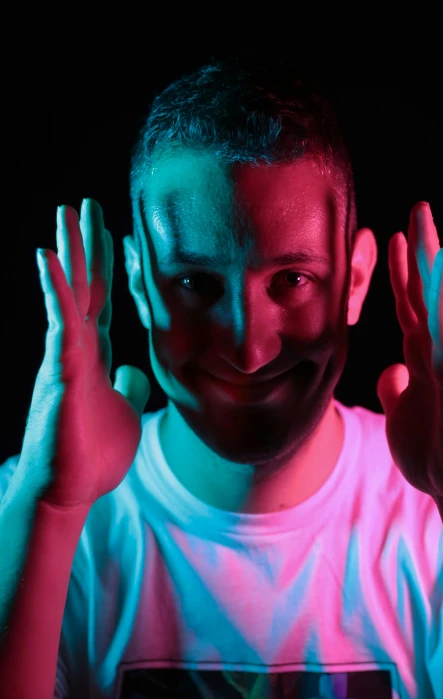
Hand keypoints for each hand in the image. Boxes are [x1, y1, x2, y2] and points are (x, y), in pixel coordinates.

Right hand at [17, 199, 149, 511]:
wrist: (69, 491)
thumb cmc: (92, 455)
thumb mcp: (124, 412)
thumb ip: (128, 386)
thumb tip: (134, 368)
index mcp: (94, 356)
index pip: (103, 302)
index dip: (110, 269)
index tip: (115, 236)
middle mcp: (77, 349)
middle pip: (84, 287)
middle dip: (88, 246)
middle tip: (87, 205)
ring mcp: (66, 357)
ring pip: (67, 295)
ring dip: (69, 252)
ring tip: (66, 214)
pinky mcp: (60, 371)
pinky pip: (58, 322)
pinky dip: (55, 289)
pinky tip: (49, 256)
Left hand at [376, 201, 442, 505]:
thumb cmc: (434, 453)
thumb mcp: (402, 415)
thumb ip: (397, 389)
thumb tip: (391, 371)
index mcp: (423, 358)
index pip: (410, 306)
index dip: (399, 274)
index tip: (388, 241)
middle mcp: (439, 350)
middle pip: (427, 291)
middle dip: (419, 250)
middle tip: (416, 210)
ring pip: (439, 297)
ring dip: (430, 258)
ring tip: (424, 221)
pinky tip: (440, 261)